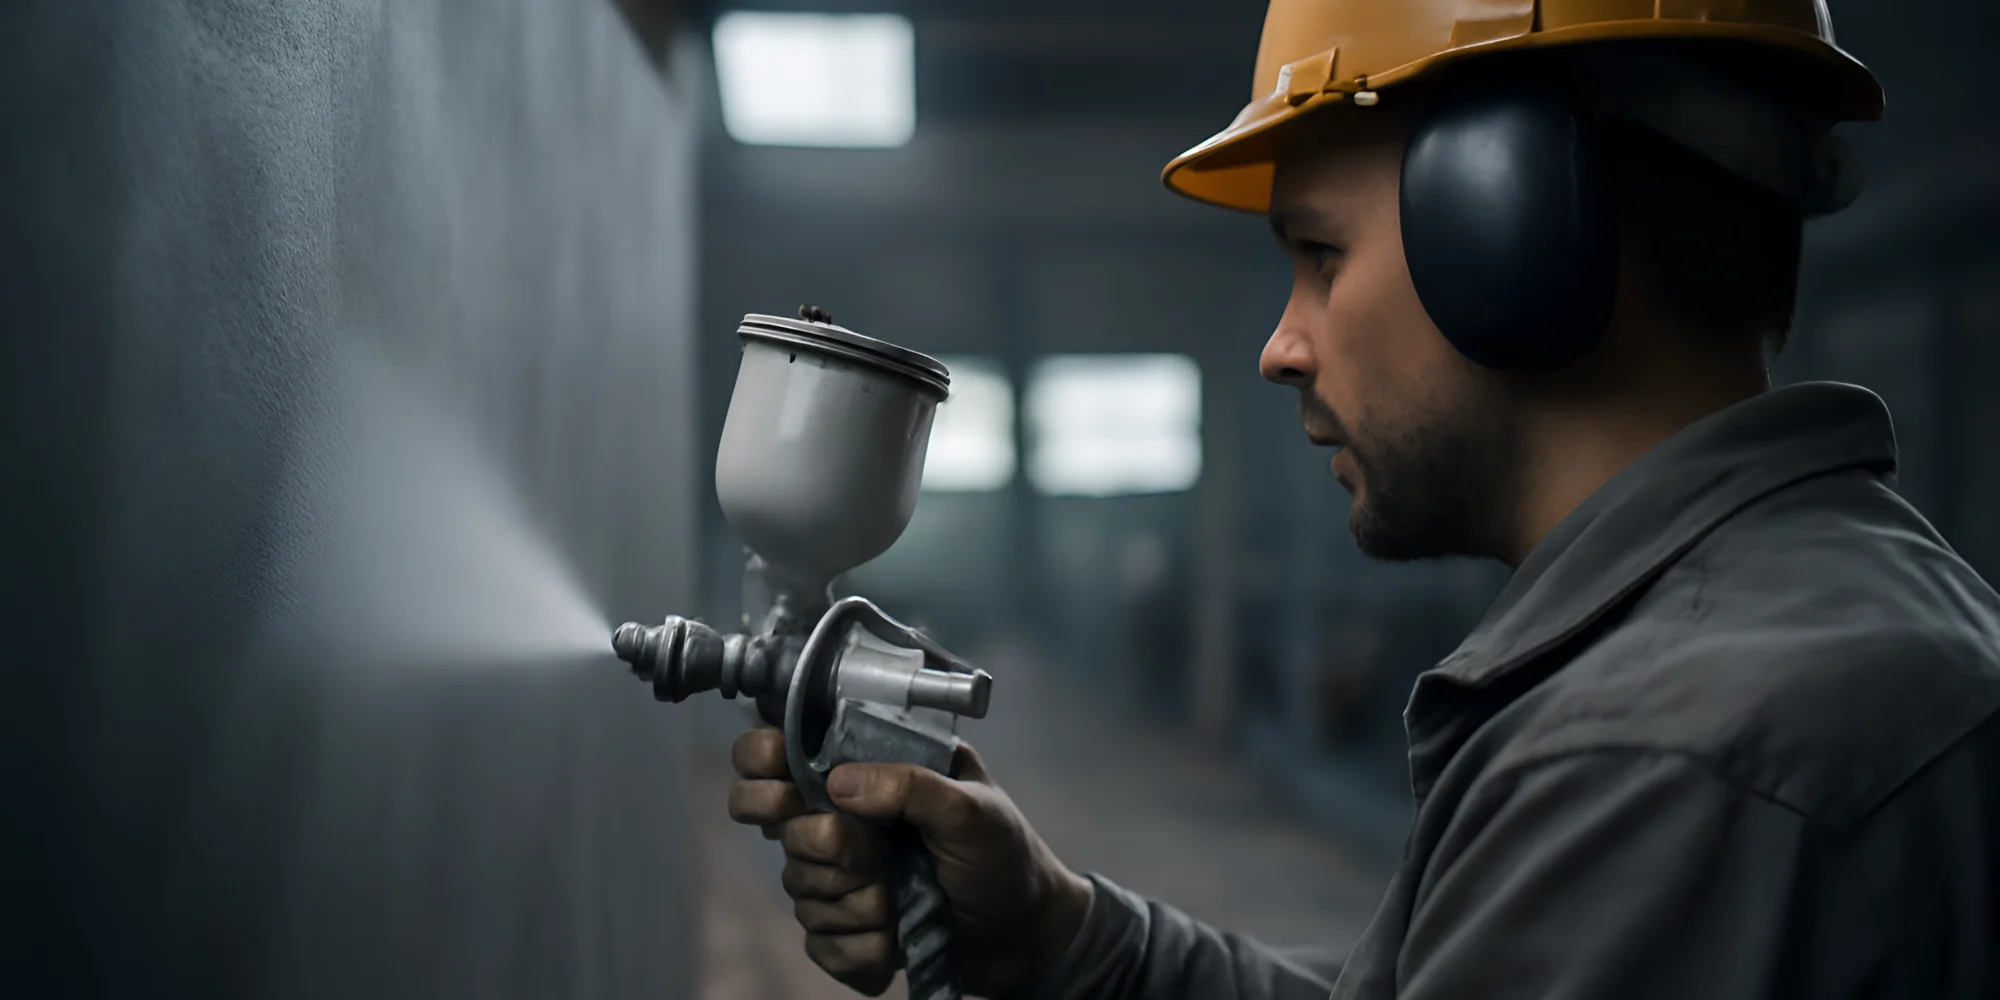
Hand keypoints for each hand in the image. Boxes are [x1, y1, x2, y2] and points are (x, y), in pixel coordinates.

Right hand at [728, 725, 1092, 997]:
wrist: (1025, 934)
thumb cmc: (1005, 856)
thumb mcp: (972, 811)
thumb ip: (912, 786)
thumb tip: (838, 783)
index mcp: (870, 769)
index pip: (779, 748)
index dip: (763, 765)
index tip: (788, 793)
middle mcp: (845, 815)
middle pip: (781, 828)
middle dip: (827, 853)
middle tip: (874, 860)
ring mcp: (841, 872)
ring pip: (800, 890)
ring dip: (856, 907)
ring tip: (904, 904)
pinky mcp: (845, 926)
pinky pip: (820, 943)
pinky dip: (860, 951)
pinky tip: (895, 943)